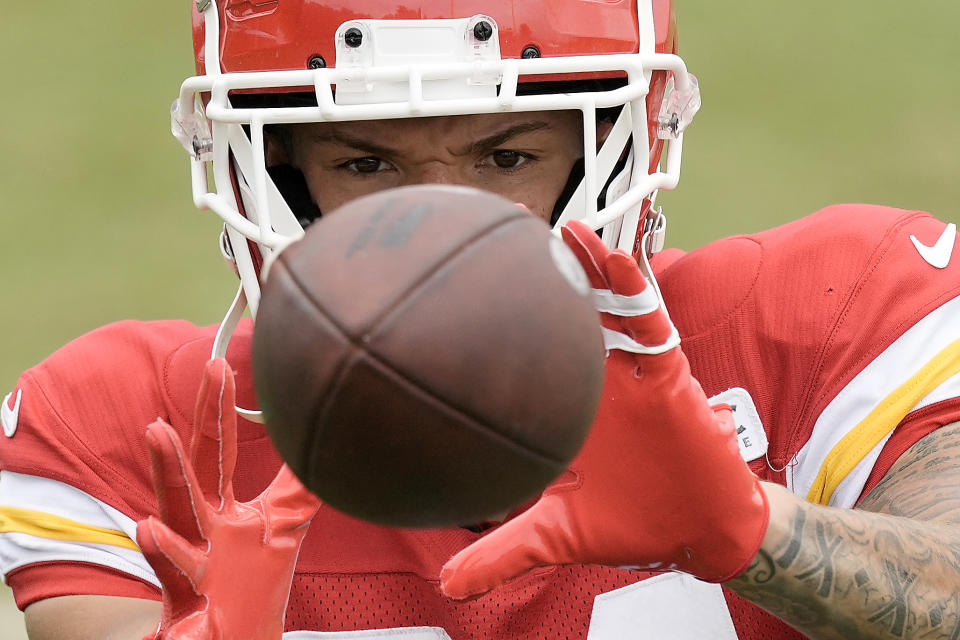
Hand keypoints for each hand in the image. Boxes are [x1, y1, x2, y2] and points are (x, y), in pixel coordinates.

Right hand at [137, 358, 320, 639]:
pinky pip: (174, 572)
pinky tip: (148, 526)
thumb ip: (297, 487)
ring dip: (168, 471)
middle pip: (197, 466)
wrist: (234, 636)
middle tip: (206, 371)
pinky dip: (163, 552)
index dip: (219, 409)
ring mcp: (192, 558)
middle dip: (201, 417)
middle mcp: (200, 525)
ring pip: (176, 511)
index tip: (220, 364)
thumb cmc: (251, 580)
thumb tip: (325, 448)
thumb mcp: (281, 526)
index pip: (217, 450)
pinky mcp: (189, 596)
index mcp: (221, 507)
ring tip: (158, 429)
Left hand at [440, 221, 768, 598]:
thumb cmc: (630, 520)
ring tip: (563, 228)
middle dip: (543, 267)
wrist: (695, 531)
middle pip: (568, 310)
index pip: (529, 348)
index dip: (502, 313)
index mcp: (564, 404)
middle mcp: (594, 379)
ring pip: (610, 306)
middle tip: (503, 221)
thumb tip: (448, 586)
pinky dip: (635, 290)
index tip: (461, 278)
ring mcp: (631, 372)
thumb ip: (503, 552)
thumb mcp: (554, 534)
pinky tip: (613, 257)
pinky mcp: (669, 376)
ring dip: (590, 264)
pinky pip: (652, 325)